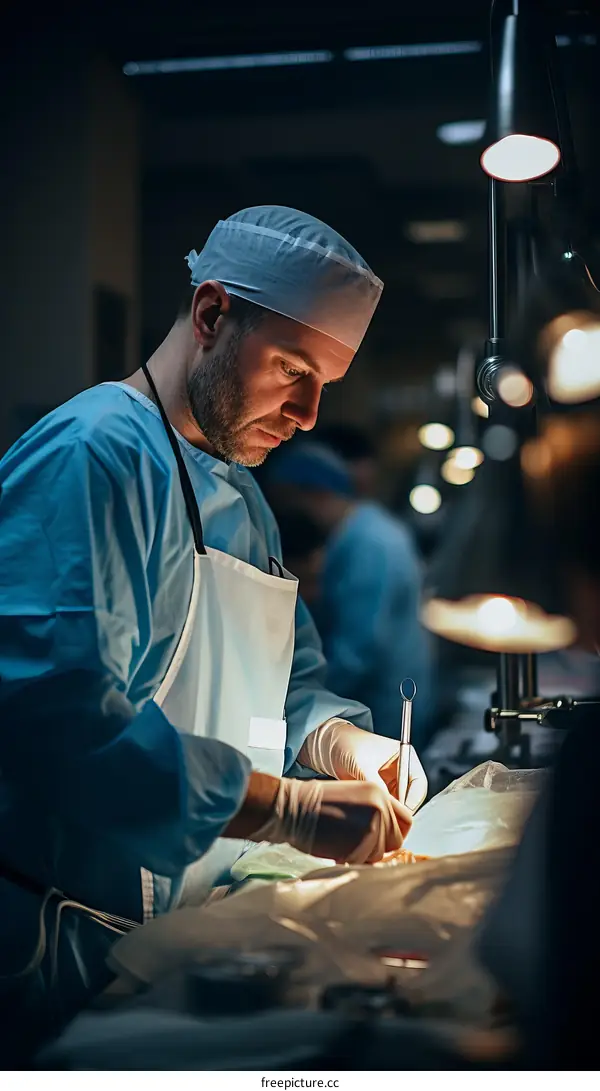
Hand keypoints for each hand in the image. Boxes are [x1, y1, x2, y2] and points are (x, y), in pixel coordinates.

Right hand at [249, 777, 412, 864]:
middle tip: (355, 843)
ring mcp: (373, 824)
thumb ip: (373, 812)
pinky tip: (335, 850)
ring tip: (341, 843)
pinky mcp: (362, 842)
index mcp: (379, 792)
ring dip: (363, 855)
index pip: (406, 819)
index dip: (395, 832)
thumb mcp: (352, 799)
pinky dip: (351, 862)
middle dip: (379, 847)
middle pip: (397, 840)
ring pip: (380, 854)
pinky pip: (365, 863)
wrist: (292, 807)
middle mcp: (381, 806)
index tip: (382, 839)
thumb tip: (387, 836)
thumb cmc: (315, 806)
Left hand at [300, 720, 427, 812]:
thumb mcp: (361, 764)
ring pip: (397, 804)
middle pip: (410, 796)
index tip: (402, 813)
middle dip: (402, 810)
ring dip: (391, 813)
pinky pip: (384, 806)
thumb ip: (375, 784)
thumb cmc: (345, 745)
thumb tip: (385, 805)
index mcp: (403, 756)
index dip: (413, 799)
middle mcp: (399, 770)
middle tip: (391, 823)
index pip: (417, 782)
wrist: (326, 745)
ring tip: (380, 822)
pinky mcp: (377, 791)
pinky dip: (381, 813)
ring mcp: (388, 781)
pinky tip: (372, 819)